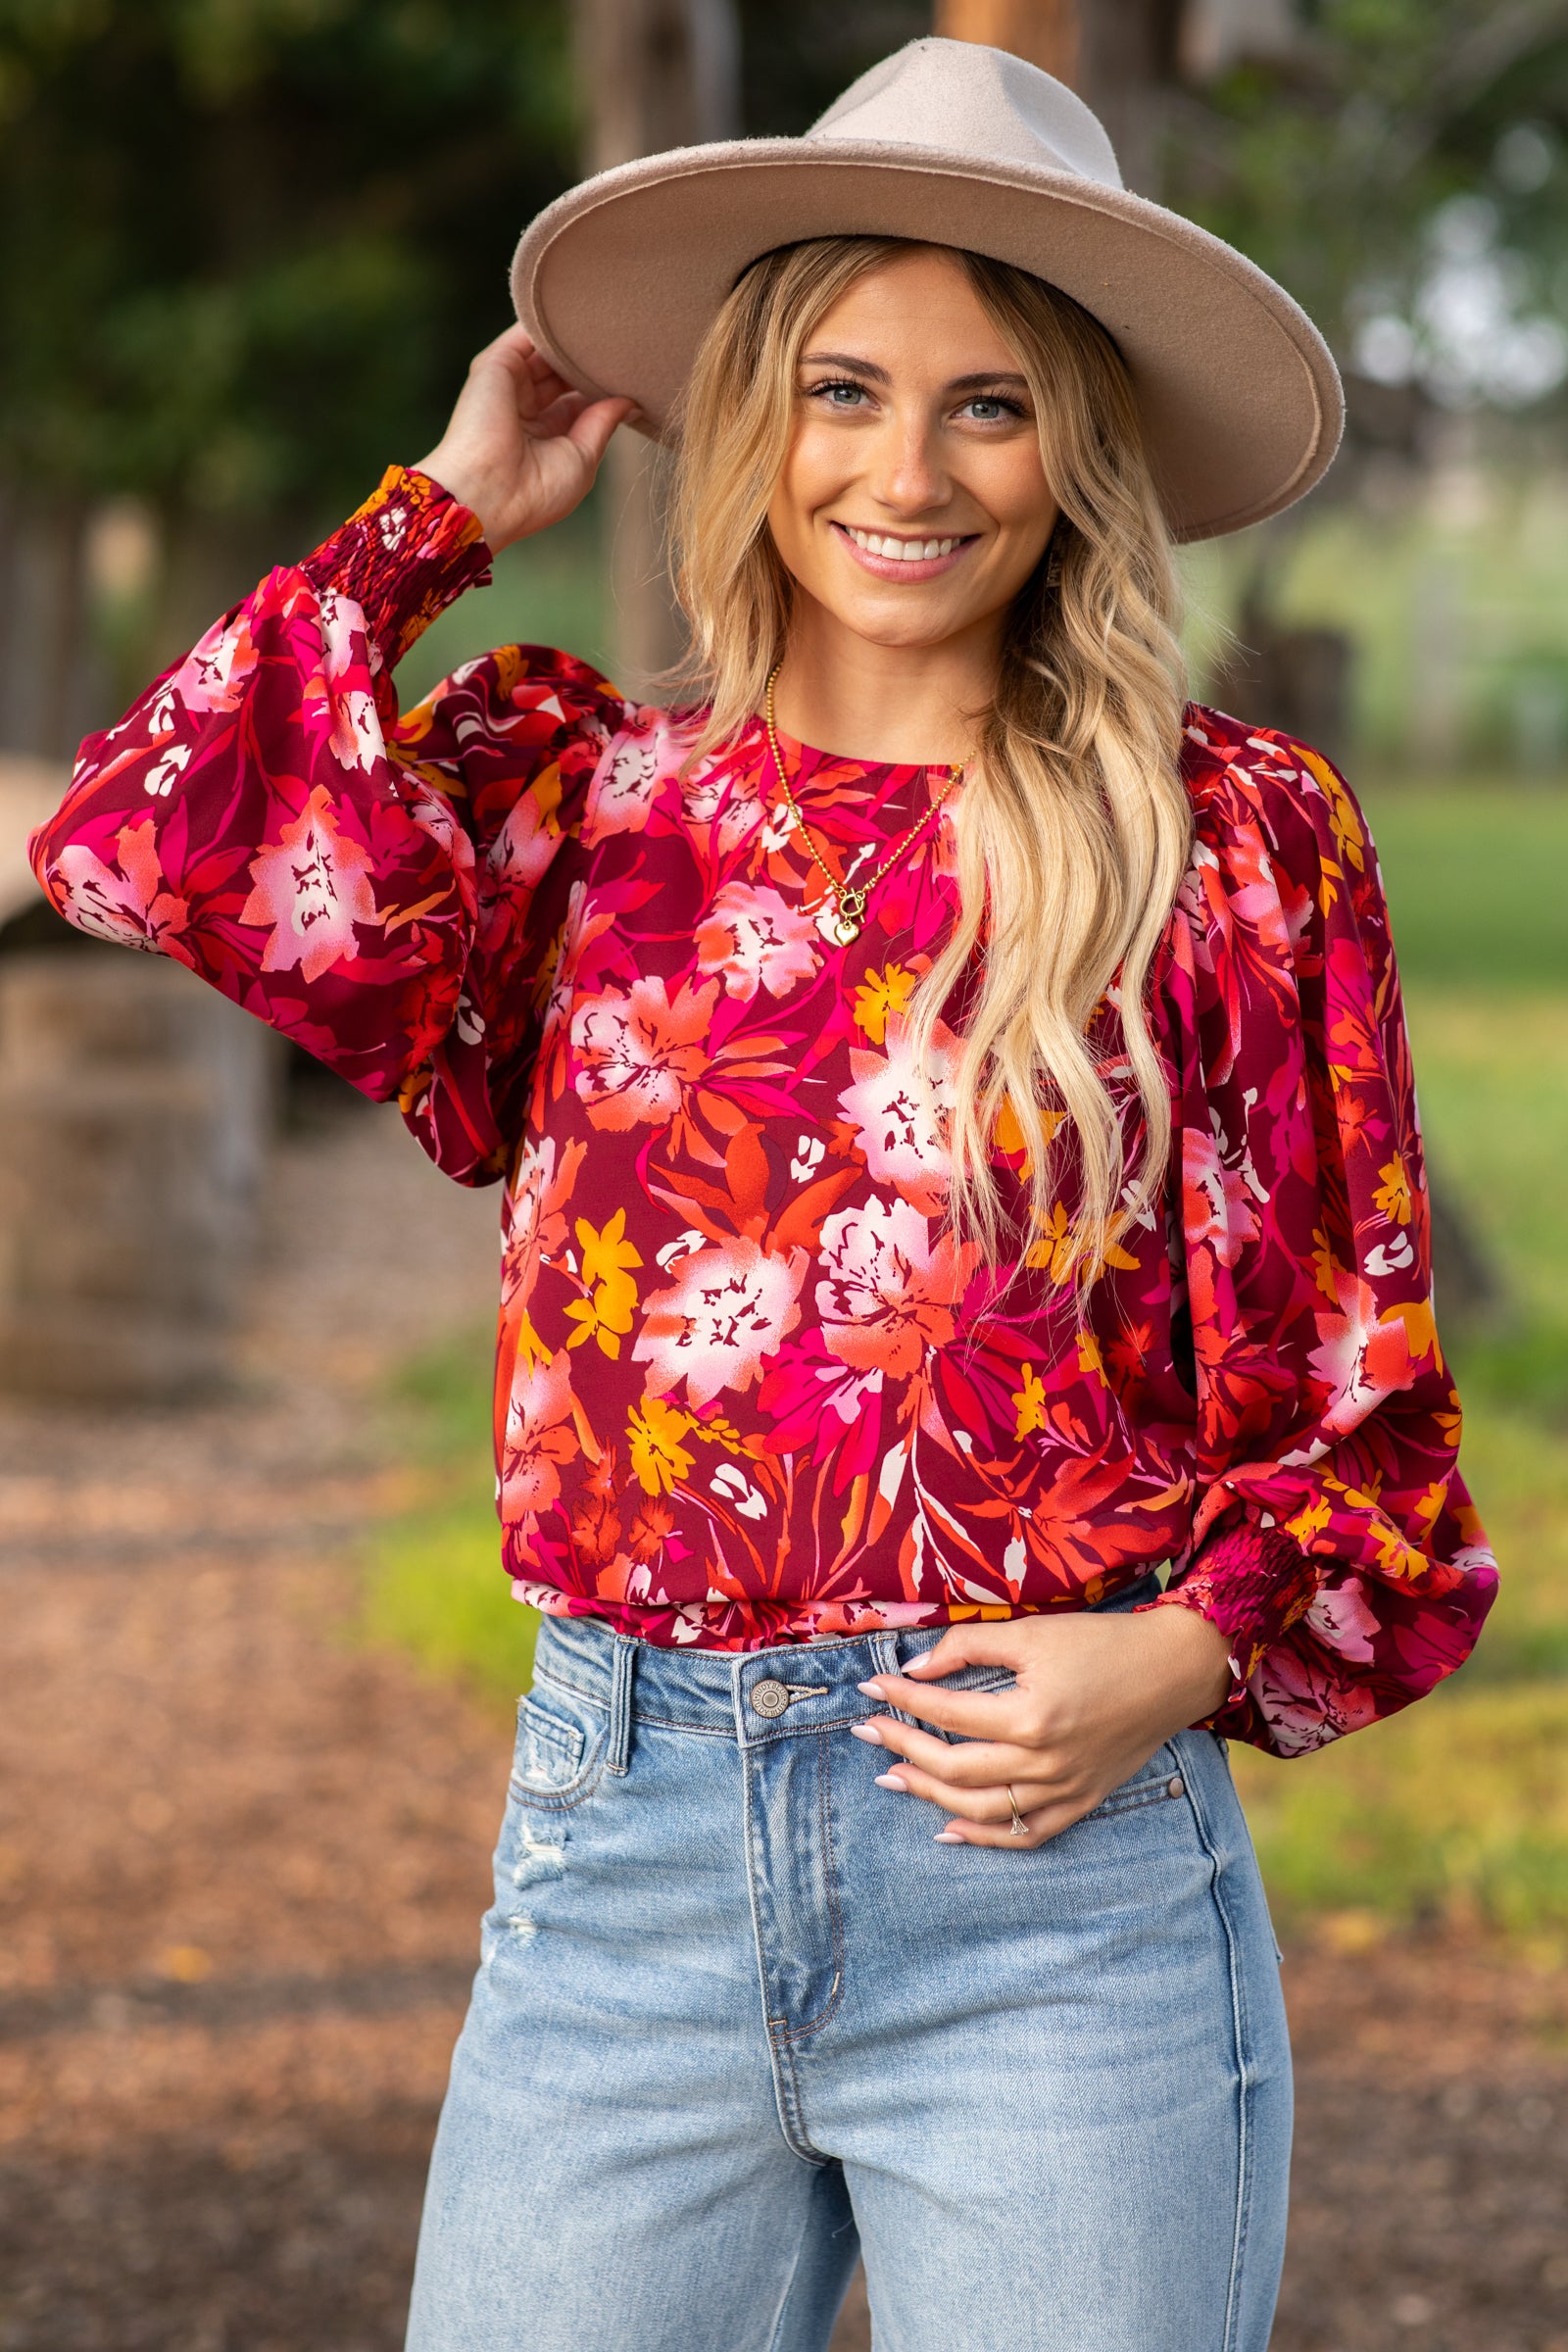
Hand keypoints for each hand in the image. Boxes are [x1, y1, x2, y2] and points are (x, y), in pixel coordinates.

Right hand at [415, 324, 636, 553]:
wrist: (488, 491)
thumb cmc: (537, 490)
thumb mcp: (583, 458)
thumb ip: (603, 423)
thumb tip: (630, 402)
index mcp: (545, 437)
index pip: (579, 401)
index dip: (604, 388)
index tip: (635, 376)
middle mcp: (525, 409)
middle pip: (564, 373)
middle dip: (591, 361)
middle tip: (628, 346)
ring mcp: (508, 385)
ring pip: (547, 350)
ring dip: (574, 339)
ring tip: (610, 326)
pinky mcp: (494, 364)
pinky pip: (525, 333)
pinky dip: (549, 322)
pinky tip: (580, 315)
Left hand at [850, 1601, 1234, 1848]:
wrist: (1172, 1671)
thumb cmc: (1102, 1643)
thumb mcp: (1033, 1632)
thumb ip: (970, 1646)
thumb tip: (916, 1666)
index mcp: (1032, 1716)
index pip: (947, 1712)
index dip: (903, 1698)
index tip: (871, 1688)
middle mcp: (1045, 1762)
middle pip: (955, 1767)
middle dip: (903, 1748)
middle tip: (867, 1732)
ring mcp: (1064, 1789)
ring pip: (982, 1808)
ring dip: (929, 1794)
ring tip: (891, 1777)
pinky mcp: (1081, 1802)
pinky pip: (1025, 1834)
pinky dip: (984, 1838)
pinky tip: (947, 1828)